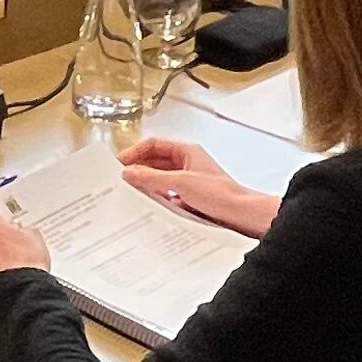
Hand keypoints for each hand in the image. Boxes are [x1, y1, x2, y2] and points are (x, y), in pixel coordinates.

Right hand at [114, 135, 285, 240]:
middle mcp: (188, 164)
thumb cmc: (222, 194)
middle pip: (154, 162)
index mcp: (187, 151)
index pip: (153, 145)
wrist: (242, 216)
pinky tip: (150, 208)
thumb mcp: (180, 183)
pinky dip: (157, 200)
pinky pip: (167, 196)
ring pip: (159, 180)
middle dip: (138, 170)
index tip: (119, 164)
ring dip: (147, 186)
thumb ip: (152, 177)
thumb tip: (129, 173)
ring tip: (132, 194)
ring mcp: (189, 182)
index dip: (135, 152)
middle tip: (120, 180)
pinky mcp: (190, 200)